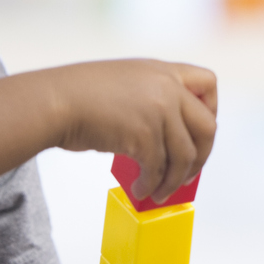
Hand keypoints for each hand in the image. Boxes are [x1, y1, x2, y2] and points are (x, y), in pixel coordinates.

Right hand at [33, 59, 217, 203]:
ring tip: (161, 192)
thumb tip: (167, 138)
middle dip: (202, 156)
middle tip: (189, 174)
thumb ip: (151, 98)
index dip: (210, 111)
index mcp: (163, 70)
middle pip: (207, 126)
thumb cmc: (78, 96)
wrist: (53, 101)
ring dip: (175, 180)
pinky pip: (159, 169)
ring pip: (185, 155)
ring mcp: (158, 110)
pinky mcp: (143, 134)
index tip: (196, 133)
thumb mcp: (126, 82)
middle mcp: (166, 87)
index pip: (208, 83)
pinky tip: (140, 191)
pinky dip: (152, 186)